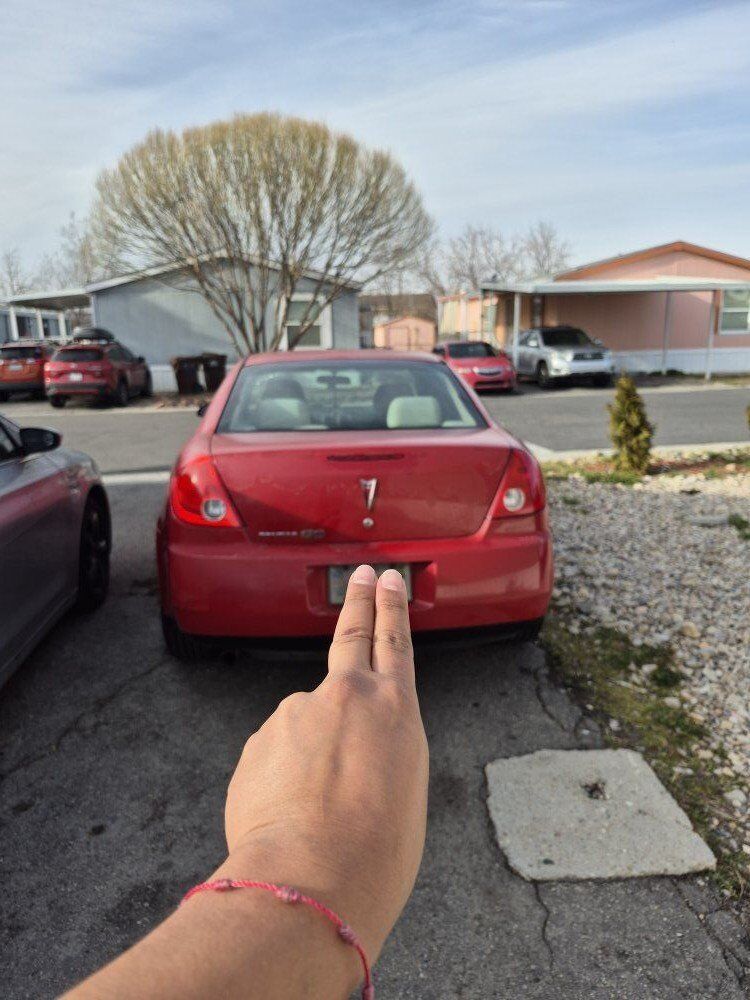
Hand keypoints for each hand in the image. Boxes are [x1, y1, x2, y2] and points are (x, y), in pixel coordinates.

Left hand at [222, 565, 428, 960]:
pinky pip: (273, 757)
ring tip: (315, 812)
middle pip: (351, 634)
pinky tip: (287, 816)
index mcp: (396, 711)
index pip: (394, 642)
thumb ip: (381, 754)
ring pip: (303, 727)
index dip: (391, 607)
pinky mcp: (259, 740)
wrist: (313, 880)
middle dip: (359, 600)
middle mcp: (346, 696)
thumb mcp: (405, 794)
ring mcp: (296, 712)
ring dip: (308, 758)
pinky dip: (280, 781)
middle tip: (362, 575)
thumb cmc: (375, 854)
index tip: (388, 580)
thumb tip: (354, 753)